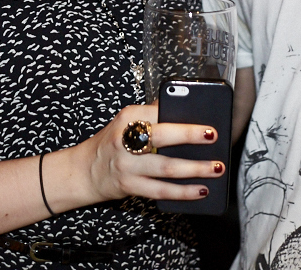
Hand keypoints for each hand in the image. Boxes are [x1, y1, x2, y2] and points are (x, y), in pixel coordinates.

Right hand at [53, 104, 225, 209]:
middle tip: (213, 137)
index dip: (183, 118)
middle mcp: (125, 139)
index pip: (159, 112)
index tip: (206, 121)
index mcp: (128, 117)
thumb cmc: (113, 142)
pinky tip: (200, 190)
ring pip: (165, 167)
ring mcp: (126, 164)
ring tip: (215, 168)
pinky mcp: (129, 185)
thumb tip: (187, 109)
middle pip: (162, 137)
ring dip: (194, 168)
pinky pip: (161, 190)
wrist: (85, 170)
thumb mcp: (127, 121)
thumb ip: (153, 115)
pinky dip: (183, 192)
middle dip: (190, 136)